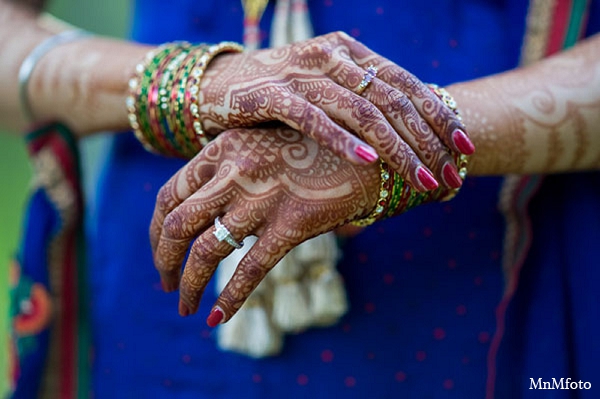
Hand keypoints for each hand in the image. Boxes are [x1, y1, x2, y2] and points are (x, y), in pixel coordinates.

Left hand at [149, 126, 378, 323]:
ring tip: (185, 307)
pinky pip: (250, 269)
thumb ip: (234, 172)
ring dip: (188, 285)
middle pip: (176, 224)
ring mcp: (262, 196)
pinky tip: (217, 318)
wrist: (371, 150)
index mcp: (224, 149)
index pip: (168, 194)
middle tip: (167, 285)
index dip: (156, 231)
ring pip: (205, 251)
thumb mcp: (265, 146)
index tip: (160, 252)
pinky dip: (229, 300)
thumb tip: (208, 212)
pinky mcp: (292, 222)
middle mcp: (235, 170)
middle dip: (163, 260)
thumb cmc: (316, 151)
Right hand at [200, 31, 472, 190]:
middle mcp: (332, 57)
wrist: (218, 86)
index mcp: (352, 53)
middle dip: (427, 140)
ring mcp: (302, 73)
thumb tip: (406, 138)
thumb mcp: (326, 93)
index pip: (407, 84)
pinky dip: (343, 139)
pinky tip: (368, 161)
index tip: (465, 148)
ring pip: (361, 110)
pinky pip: (314, 118)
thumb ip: (360, 104)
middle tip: (449, 174)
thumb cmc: (280, 96)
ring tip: (420, 179)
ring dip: (396, 148)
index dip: (439, 116)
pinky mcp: (271, 94)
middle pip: (392, 99)